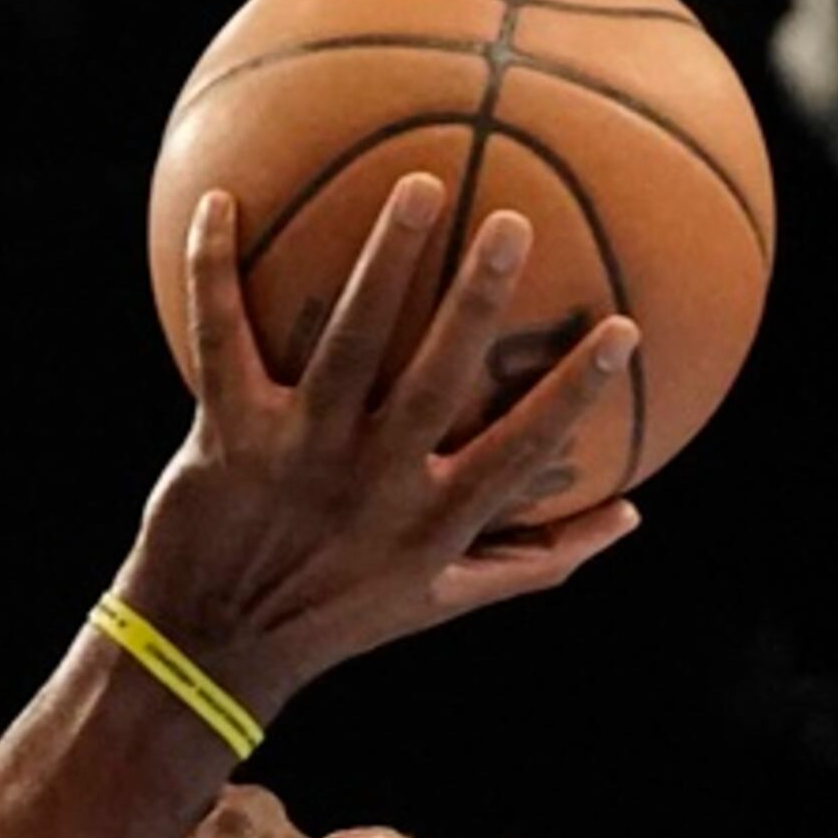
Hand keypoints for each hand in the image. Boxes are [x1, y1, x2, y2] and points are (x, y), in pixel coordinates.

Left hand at [114, 174, 642, 723]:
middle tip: (514, 222)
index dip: (574, 394)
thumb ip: (536, 559)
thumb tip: (632, 514)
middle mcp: (370, 481)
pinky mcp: (225, 434)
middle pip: (436, 380)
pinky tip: (222, 200)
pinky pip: (219, 338)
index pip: (519, 451)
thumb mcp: (441, 601)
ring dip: (382, 264)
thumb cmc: (335, 617)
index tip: (625, 328)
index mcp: (430, 521)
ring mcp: (296, 453)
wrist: (205, 650)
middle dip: (477, 303)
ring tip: (417, 187)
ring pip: (346, 345)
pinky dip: (214, 272)